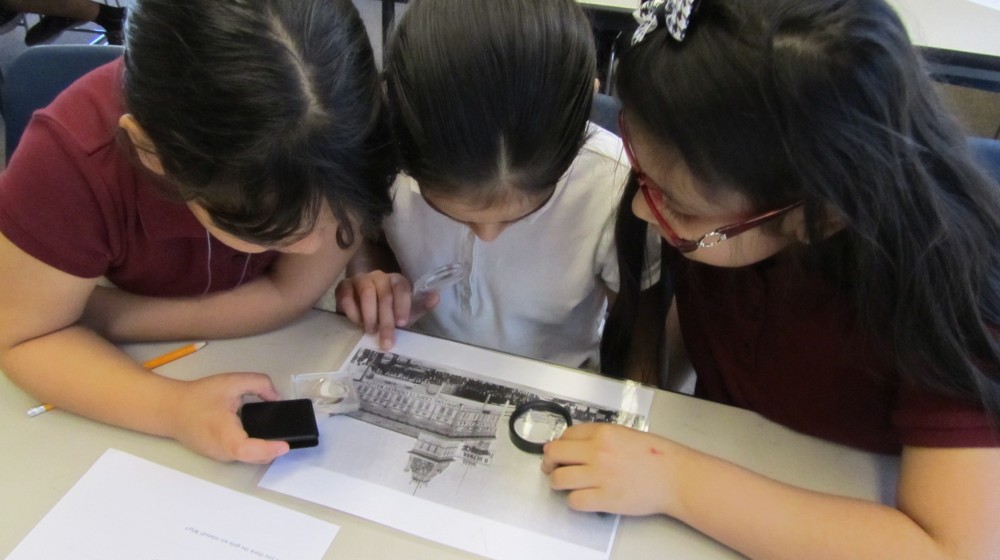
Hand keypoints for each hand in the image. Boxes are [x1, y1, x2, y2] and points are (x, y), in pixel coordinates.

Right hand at [168, 372, 289, 463]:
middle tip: (289, 436)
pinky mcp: (217, 455)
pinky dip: (253, 448)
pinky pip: (240, 455)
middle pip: (254, 457)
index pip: (250, 450)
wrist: (170, 408)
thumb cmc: (199, 396)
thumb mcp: (232, 382)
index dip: (269, 449)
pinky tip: (260, 435)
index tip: (285, 444)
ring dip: (264, 450)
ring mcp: (219, 456)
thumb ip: (259, 384)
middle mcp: (223, 452)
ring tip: (277, 434)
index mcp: (225, 436)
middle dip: (273, 450)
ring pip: (248, 458)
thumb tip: (276, 398)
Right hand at [335, 270, 438, 348]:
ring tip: (371, 331)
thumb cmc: (386, 312)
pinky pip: (347, 297)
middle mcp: (379, 276)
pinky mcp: (343, 286)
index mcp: (396, 280)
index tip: (402, 324)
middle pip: (385, 295)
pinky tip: (357, 323)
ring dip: (370, 316)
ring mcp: (360, 279)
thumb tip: (436, 297)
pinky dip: (353, 313)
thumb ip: (420, 306)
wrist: (361, 311)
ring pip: (366, 294)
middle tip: (386, 341)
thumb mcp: (405, 312)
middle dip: (386, 321)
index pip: (402, 287)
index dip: (402, 305)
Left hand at [541, 423, 683, 516]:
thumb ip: (600, 437)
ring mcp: (600, 475)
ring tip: (565, 484)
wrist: (676, 477)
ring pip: (559, 479)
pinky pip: (574, 501)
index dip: (558, 444)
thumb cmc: (656, 456)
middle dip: (549, 462)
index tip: (558, 451)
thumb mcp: (625, 434)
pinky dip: (574, 501)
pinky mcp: (604, 498)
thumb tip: (575, 444)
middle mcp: (597, 452)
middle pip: (555, 454)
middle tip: (551, 467)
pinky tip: (582, 497)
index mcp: (603, 433)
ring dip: (558, 482)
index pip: (565, 435)